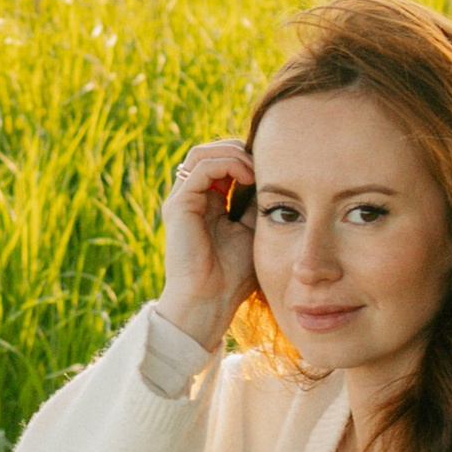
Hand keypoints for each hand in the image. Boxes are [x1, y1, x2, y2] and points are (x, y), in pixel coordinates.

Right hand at [160, 134, 259, 352]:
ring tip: (257, 167)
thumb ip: (256, 202)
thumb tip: (273, 174)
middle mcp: (190, 198)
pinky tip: (248, 176)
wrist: (210, 301)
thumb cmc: (233, 275)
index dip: (246, 158)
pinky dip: (227, 164)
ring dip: (233, 153)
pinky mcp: (178, 204)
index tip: (273, 166)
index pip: (222, 163)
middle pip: (210, 151)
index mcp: (207, 203)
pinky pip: (201, 166)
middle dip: (240, 150)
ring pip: (202, 153)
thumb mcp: (253, 229)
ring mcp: (181, 199)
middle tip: (266, 160)